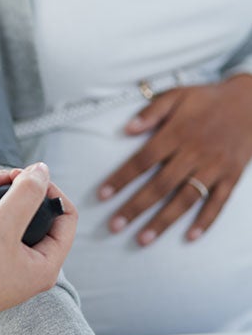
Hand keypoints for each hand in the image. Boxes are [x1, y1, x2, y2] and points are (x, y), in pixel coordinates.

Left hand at [99, 74, 251, 245]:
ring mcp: (215, 167)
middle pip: (160, 185)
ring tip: (142, 239)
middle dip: (135, 208)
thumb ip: (151, 112)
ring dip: (163, 221)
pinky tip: (189, 237)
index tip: (102, 195)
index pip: (143, 160)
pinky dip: (206, 221)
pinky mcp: (232, 176)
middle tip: (114, 226)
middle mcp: (194, 153)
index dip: (121, 178)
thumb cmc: (206, 99)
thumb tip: (126, 129)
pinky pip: (218, 202)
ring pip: (186, 199)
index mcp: (177, 133)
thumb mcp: (177, 95)